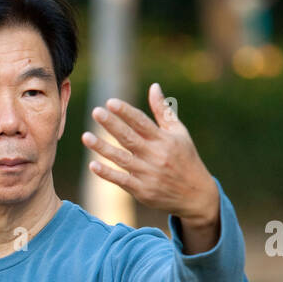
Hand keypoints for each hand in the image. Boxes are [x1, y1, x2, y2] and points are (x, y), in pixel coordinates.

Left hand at [81, 83, 218, 229]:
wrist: (196, 195)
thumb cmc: (186, 159)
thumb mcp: (179, 133)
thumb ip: (163, 111)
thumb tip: (154, 86)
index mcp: (164, 140)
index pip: (142, 122)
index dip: (126, 112)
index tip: (110, 102)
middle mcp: (155, 155)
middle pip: (129, 138)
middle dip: (112, 125)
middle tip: (96, 112)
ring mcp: (148, 174)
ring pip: (121, 159)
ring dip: (103, 148)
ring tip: (86, 137)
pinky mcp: (143, 191)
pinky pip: (122, 180)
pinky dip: (107, 173)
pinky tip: (93, 165)